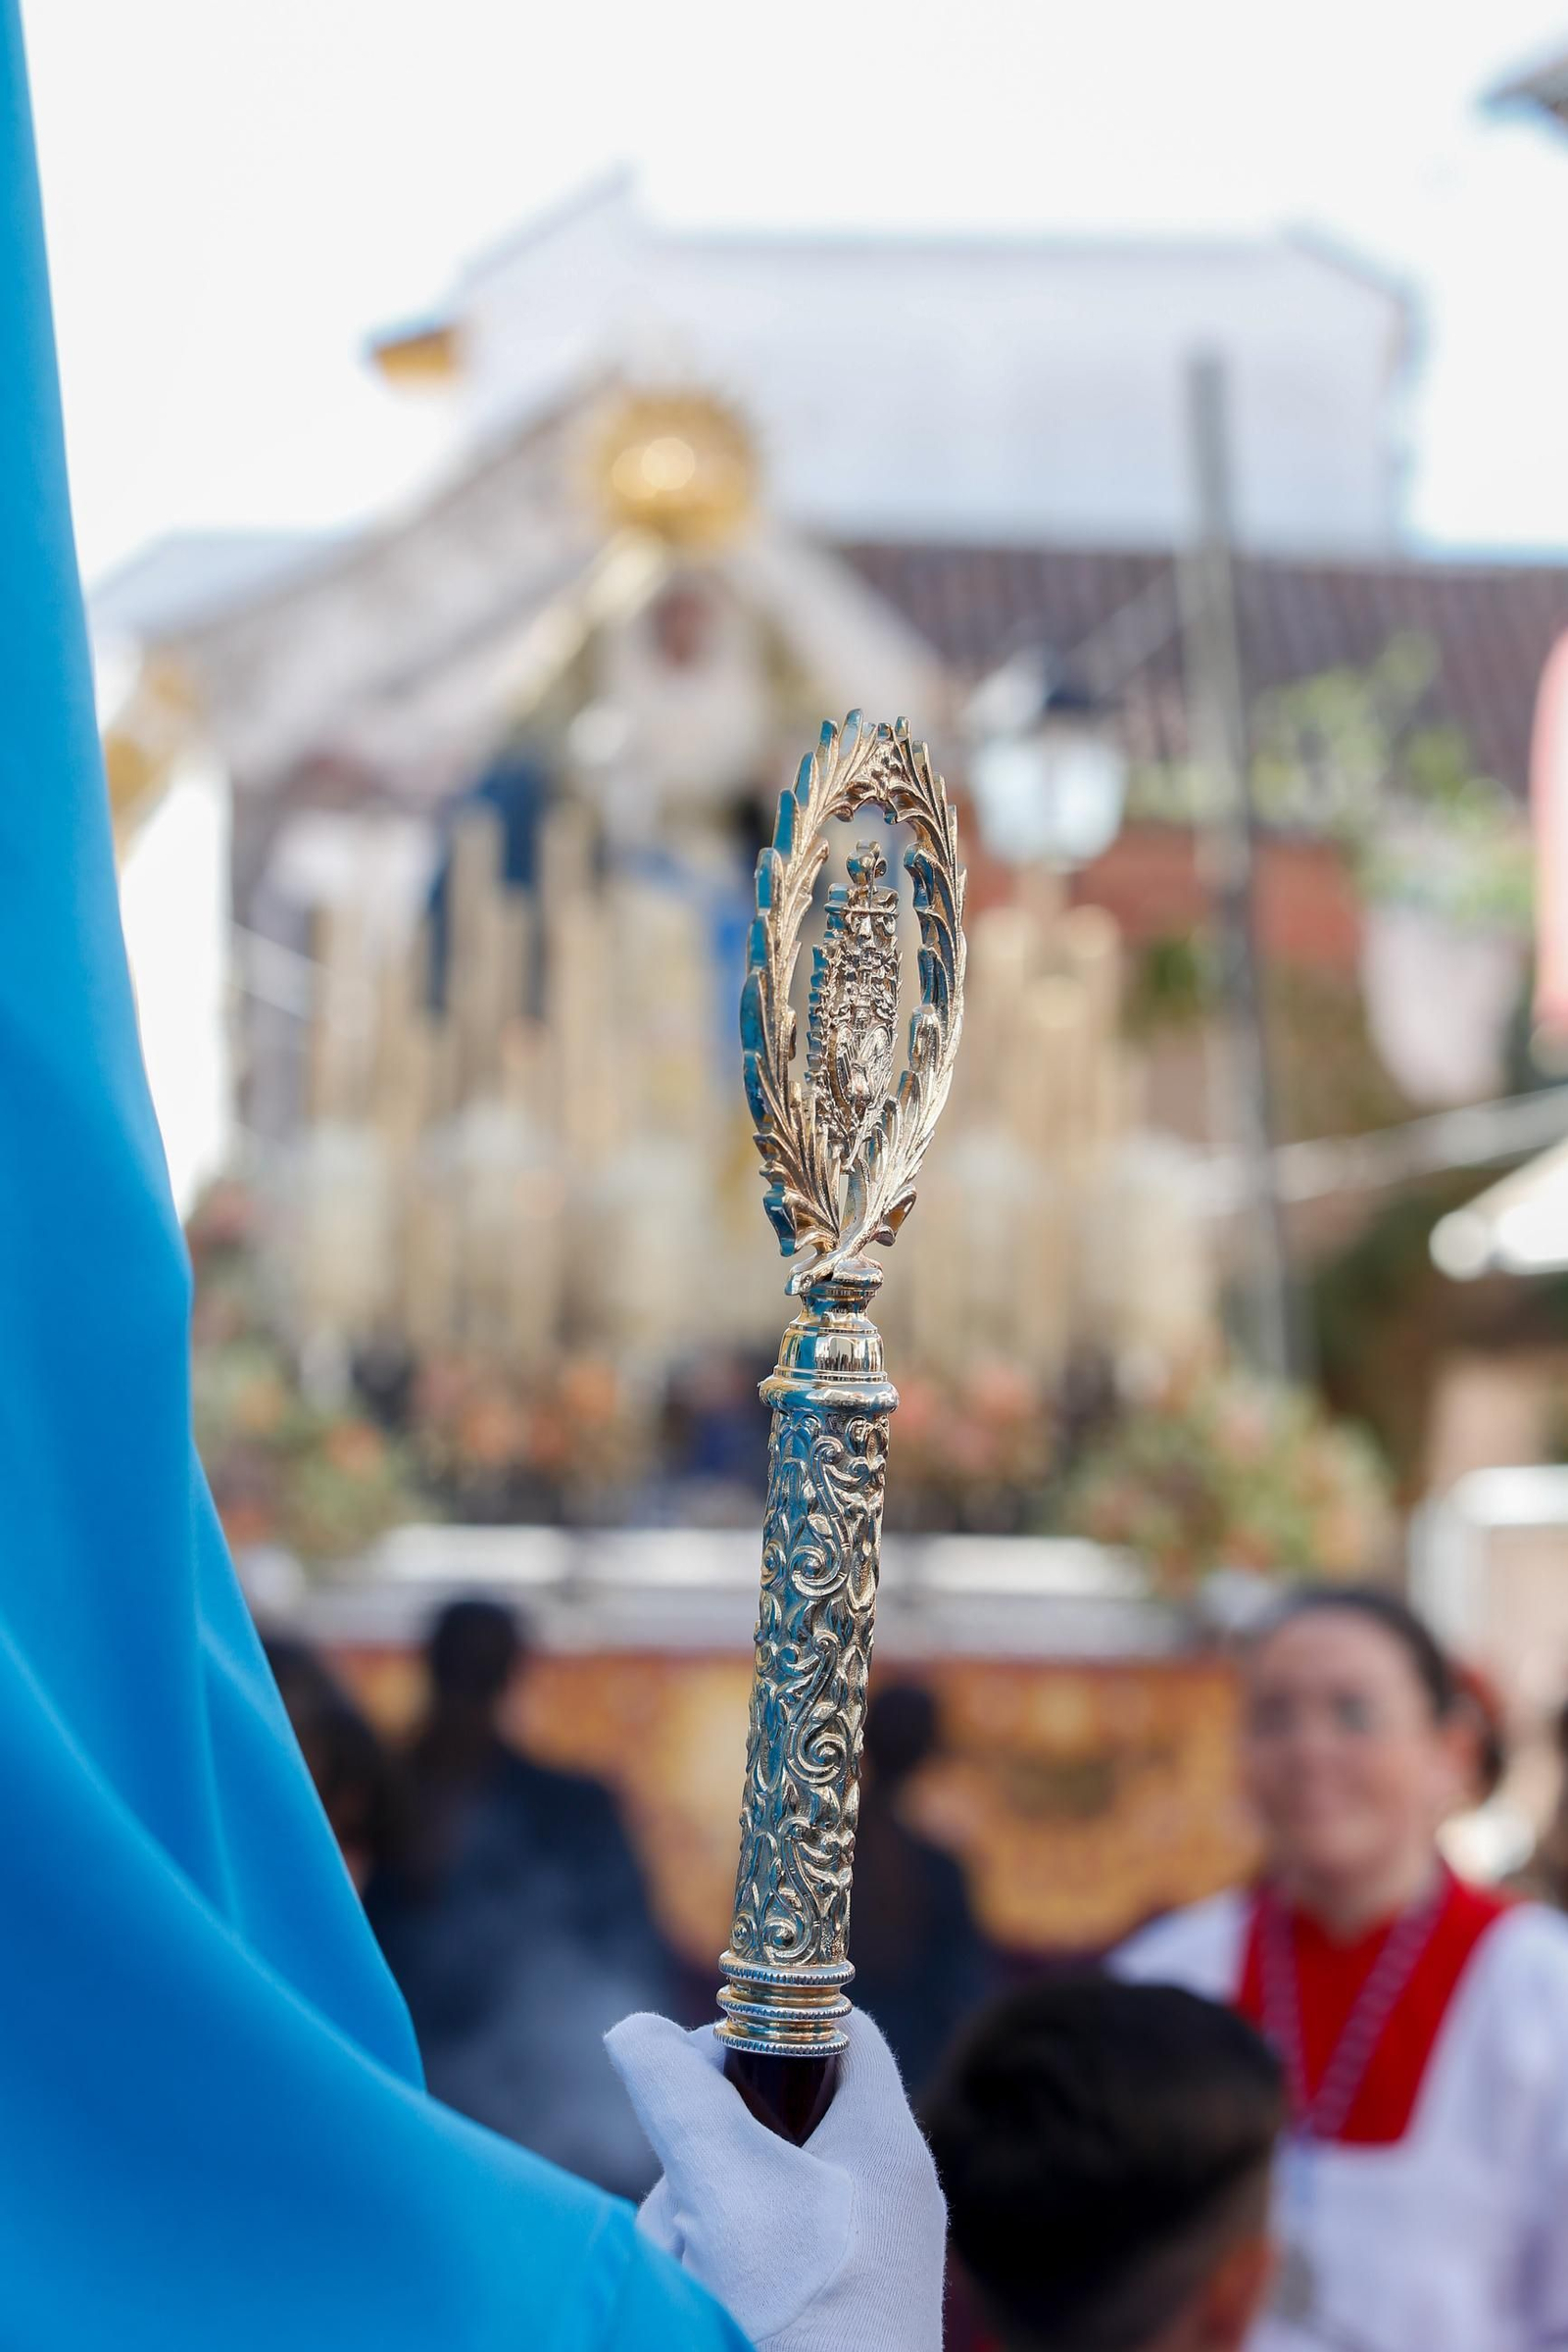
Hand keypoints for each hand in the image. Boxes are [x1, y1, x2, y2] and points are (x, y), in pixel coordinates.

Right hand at [605, 2009, 945, 2351]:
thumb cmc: (802, 2321)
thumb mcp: (726, 2189)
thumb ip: (677, 2095)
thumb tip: (634, 2031)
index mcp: (886, 2140)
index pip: (839, 2026)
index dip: (770, 2019)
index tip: (706, 2051)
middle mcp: (882, 2192)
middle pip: (774, 2114)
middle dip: (706, 2145)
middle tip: (688, 2188)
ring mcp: (858, 2257)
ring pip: (747, 2191)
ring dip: (696, 2219)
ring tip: (695, 2268)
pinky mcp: (826, 2308)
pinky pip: (750, 2256)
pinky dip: (711, 2269)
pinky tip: (702, 2297)